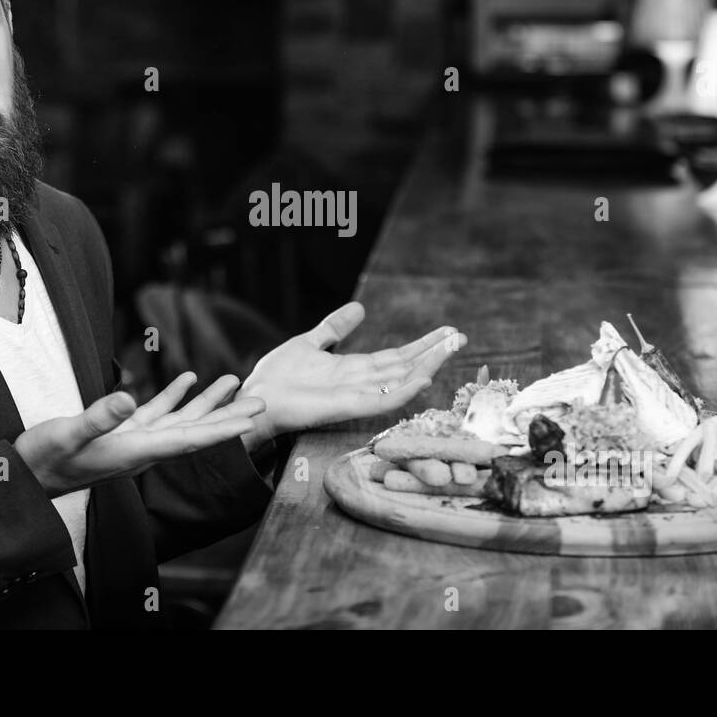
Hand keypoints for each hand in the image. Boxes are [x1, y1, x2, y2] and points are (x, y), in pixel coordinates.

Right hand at [14, 373, 262, 496]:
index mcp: (136, 451)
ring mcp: (133, 441)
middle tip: (261, 401)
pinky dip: (174, 396)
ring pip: (180, 420)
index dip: (222, 429)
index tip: (251, 421)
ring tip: (233, 380)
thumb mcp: (67, 434)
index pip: (189, 439)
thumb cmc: (43, 460)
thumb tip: (129, 397)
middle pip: (195, 431)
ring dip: (207, 402)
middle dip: (229, 416)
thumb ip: (97, 418)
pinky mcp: (120, 433)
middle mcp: (142, 449)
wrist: (24, 478)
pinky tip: (187, 379)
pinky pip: (156, 413)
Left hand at [238, 302, 465, 443]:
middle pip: (406, 367)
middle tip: (461, 338)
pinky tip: (423, 380)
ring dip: (428, 367)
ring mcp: (357, 397)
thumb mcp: (310, 343)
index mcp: (355, 369)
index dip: (422, 345)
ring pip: (401, 382)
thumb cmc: (278, 378)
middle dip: (434, 353)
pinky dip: (403, 392)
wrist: (256, 398)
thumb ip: (335, 328)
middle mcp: (362, 384)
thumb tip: (359, 307)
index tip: (447, 331)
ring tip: (451, 350)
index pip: (397, 356)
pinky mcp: (346, 408)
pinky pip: (381, 402)